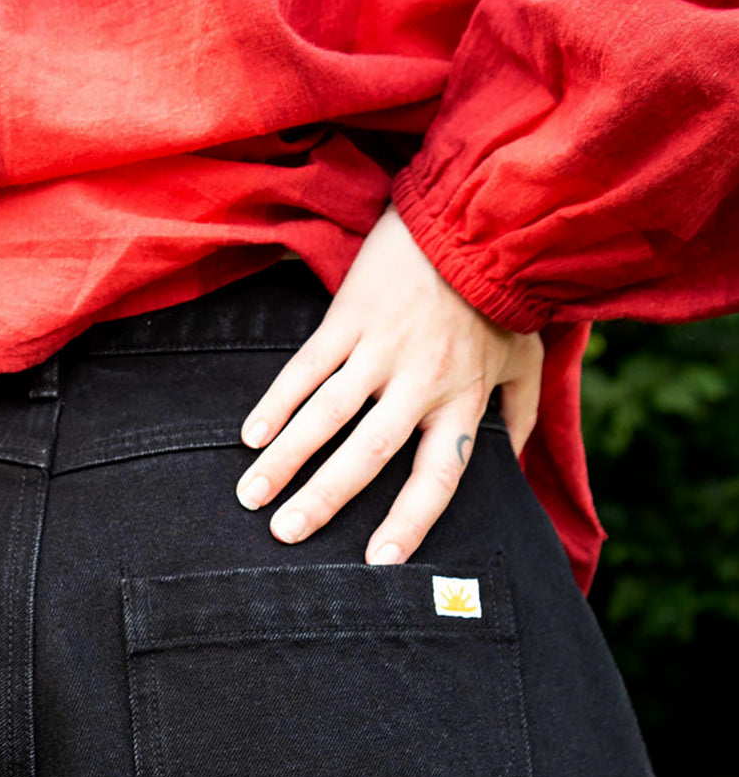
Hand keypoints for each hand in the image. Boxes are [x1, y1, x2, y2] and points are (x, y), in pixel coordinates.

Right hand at [235, 204, 543, 562]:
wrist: (475, 214)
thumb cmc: (500, 293)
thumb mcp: (525, 358)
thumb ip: (519, 417)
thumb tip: (511, 471)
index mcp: (463, 399)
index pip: (437, 476)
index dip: (410, 521)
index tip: (380, 562)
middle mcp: (420, 381)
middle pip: (368, 454)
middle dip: (324, 499)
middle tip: (285, 534)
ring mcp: (381, 348)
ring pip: (327, 414)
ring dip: (284, 458)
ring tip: (251, 497)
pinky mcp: (350, 316)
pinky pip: (307, 367)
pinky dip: (277, 401)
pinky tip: (251, 435)